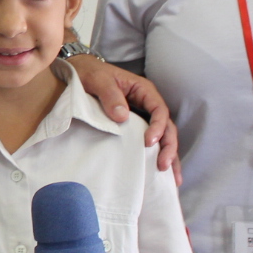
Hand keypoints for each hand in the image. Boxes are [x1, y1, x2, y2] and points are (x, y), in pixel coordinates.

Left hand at [68, 56, 180, 180]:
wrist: (79, 72)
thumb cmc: (90, 73)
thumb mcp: (98, 80)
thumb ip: (110, 96)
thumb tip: (122, 117)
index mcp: (143, 91)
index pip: (159, 111)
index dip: (158, 127)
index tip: (148, 142)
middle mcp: (148, 104)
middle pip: (167, 127)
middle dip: (169, 147)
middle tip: (163, 166)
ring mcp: (143, 117)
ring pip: (163, 137)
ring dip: (169, 156)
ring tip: (173, 180)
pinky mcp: (135, 127)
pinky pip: (151, 142)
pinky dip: (157, 156)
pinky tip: (161, 175)